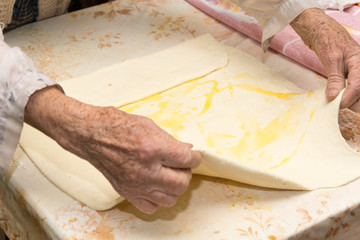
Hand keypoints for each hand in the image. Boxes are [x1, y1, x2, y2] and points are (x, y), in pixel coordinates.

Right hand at [25, 86, 200, 212]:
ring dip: (174, 187)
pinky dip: (158, 198)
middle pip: (181, 183)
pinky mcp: (127, 192)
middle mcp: (144, 170)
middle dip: (186, 173)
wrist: (90, 135)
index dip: (195, 157)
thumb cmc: (116, 126)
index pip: (187, 160)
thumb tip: (187, 150)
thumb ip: (170, 141)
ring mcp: (135, 184)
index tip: (194, 156)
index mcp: (152, 148)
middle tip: (181, 165)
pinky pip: (152, 206)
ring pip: (170, 198)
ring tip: (169, 175)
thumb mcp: (149, 126)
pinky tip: (156, 185)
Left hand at [290, 8, 359, 110]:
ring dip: (349, 99)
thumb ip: (335, 77)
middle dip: (353, 101)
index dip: (348, 98)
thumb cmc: (326, 38)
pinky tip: (337, 98)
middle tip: (338, 107)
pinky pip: (351, 86)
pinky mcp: (348, 71)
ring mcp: (355, 69)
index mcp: (359, 61)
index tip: (336, 105)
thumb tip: (334, 96)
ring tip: (337, 104)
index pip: (358, 85)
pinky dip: (345, 93)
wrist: (320, 29)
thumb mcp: (330, 58)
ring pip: (357, 89)